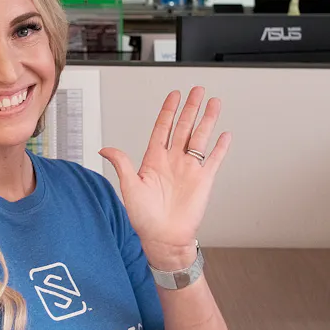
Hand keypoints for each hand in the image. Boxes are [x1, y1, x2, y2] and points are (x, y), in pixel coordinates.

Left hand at [99, 87, 230, 270]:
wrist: (163, 238)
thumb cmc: (143, 217)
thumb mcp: (129, 187)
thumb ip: (122, 164)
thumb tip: (105, 149)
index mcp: (154, 159)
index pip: (163, 127)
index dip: (168, 111)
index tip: (174, 95)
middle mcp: (173, 161)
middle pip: (184, 127)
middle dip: (191, 108)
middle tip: (197, 90)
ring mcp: (189, 169)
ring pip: (200, 138)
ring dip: (207, 120)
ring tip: (213, 102)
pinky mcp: (204, 181)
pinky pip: (214, 159)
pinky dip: (220, 147)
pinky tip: (224, 134)